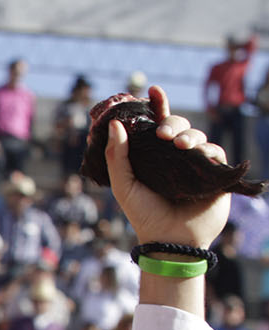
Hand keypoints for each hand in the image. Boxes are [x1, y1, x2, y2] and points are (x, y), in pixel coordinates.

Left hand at [107, 86, 229, 248]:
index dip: (158, 106)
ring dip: (190, 136)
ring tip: (181, 145)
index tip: (154, 89)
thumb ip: (117, 156)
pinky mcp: (215, 174)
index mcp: (154, 156)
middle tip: (163, 133)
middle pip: (179, 126)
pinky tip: (199, 153)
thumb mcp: (123, 185)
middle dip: (172, 122)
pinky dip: (208, 150)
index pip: (156, 125)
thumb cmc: (144, 215)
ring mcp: (196, 164)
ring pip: (198, 136)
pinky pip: (216, 152)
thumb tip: (114, 124)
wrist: (170, 240)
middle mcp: (175, 157)